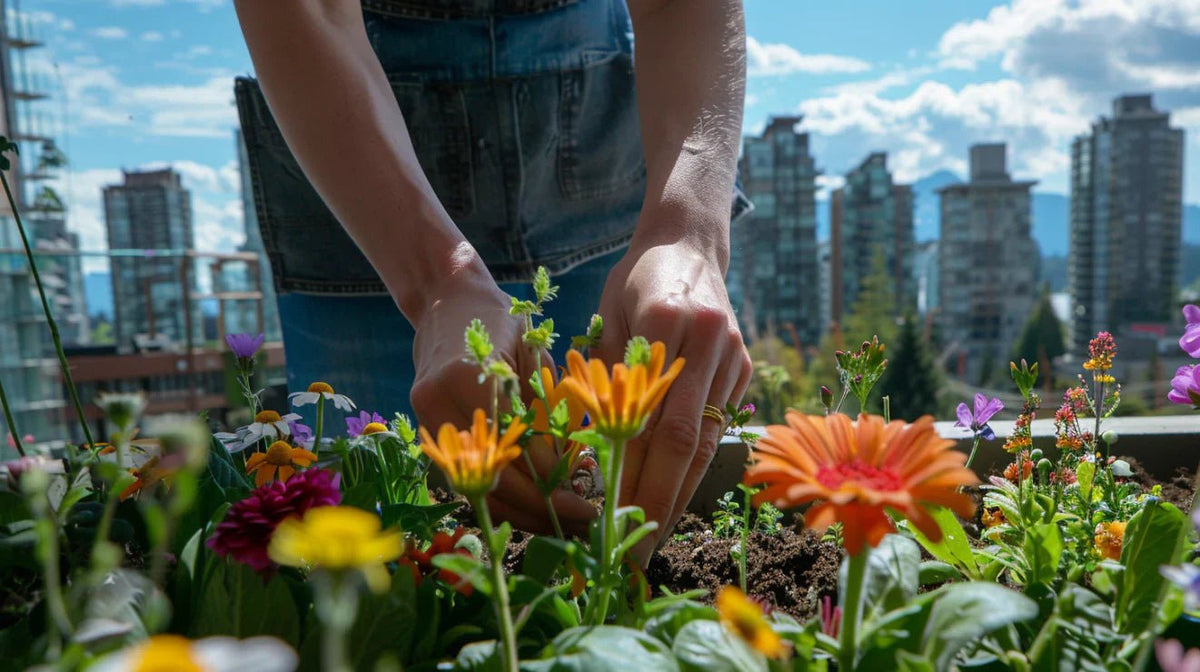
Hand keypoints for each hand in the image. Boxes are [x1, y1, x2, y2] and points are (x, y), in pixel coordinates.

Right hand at [409, 262, 596, 533]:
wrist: (447, 302)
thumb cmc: (501, 322)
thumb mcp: (532, 357)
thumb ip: (545, 410)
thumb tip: (566, 469)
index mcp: (467, 378)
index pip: (515, 450)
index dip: (552, 482)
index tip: (587, 500)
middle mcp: (438, 405)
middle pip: (493, 480)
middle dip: (542, 510)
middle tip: (583, 522)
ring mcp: (426, 422)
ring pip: (477, 489)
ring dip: (522, 514)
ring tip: (563, 525)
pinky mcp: (426, 433)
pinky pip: (467, 479)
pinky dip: (501, 497)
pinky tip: (534, 508)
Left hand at [593, 234, 751, 559]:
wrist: (690, 242)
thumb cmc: (633, 281)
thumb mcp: (606, 317)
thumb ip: (604, 376)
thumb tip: (593, 452)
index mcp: (664, 319)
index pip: (650, 417)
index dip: (634, 475)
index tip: (610, 516)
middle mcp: (707, 339)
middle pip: (685, 439)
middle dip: (659, 500)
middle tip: (637, 548)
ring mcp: (733, 354)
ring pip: (708, 440)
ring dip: (681, 492)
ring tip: (656, 535)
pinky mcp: (745, 364)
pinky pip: (719, 424)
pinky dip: (695, 464)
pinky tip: (674, 494)